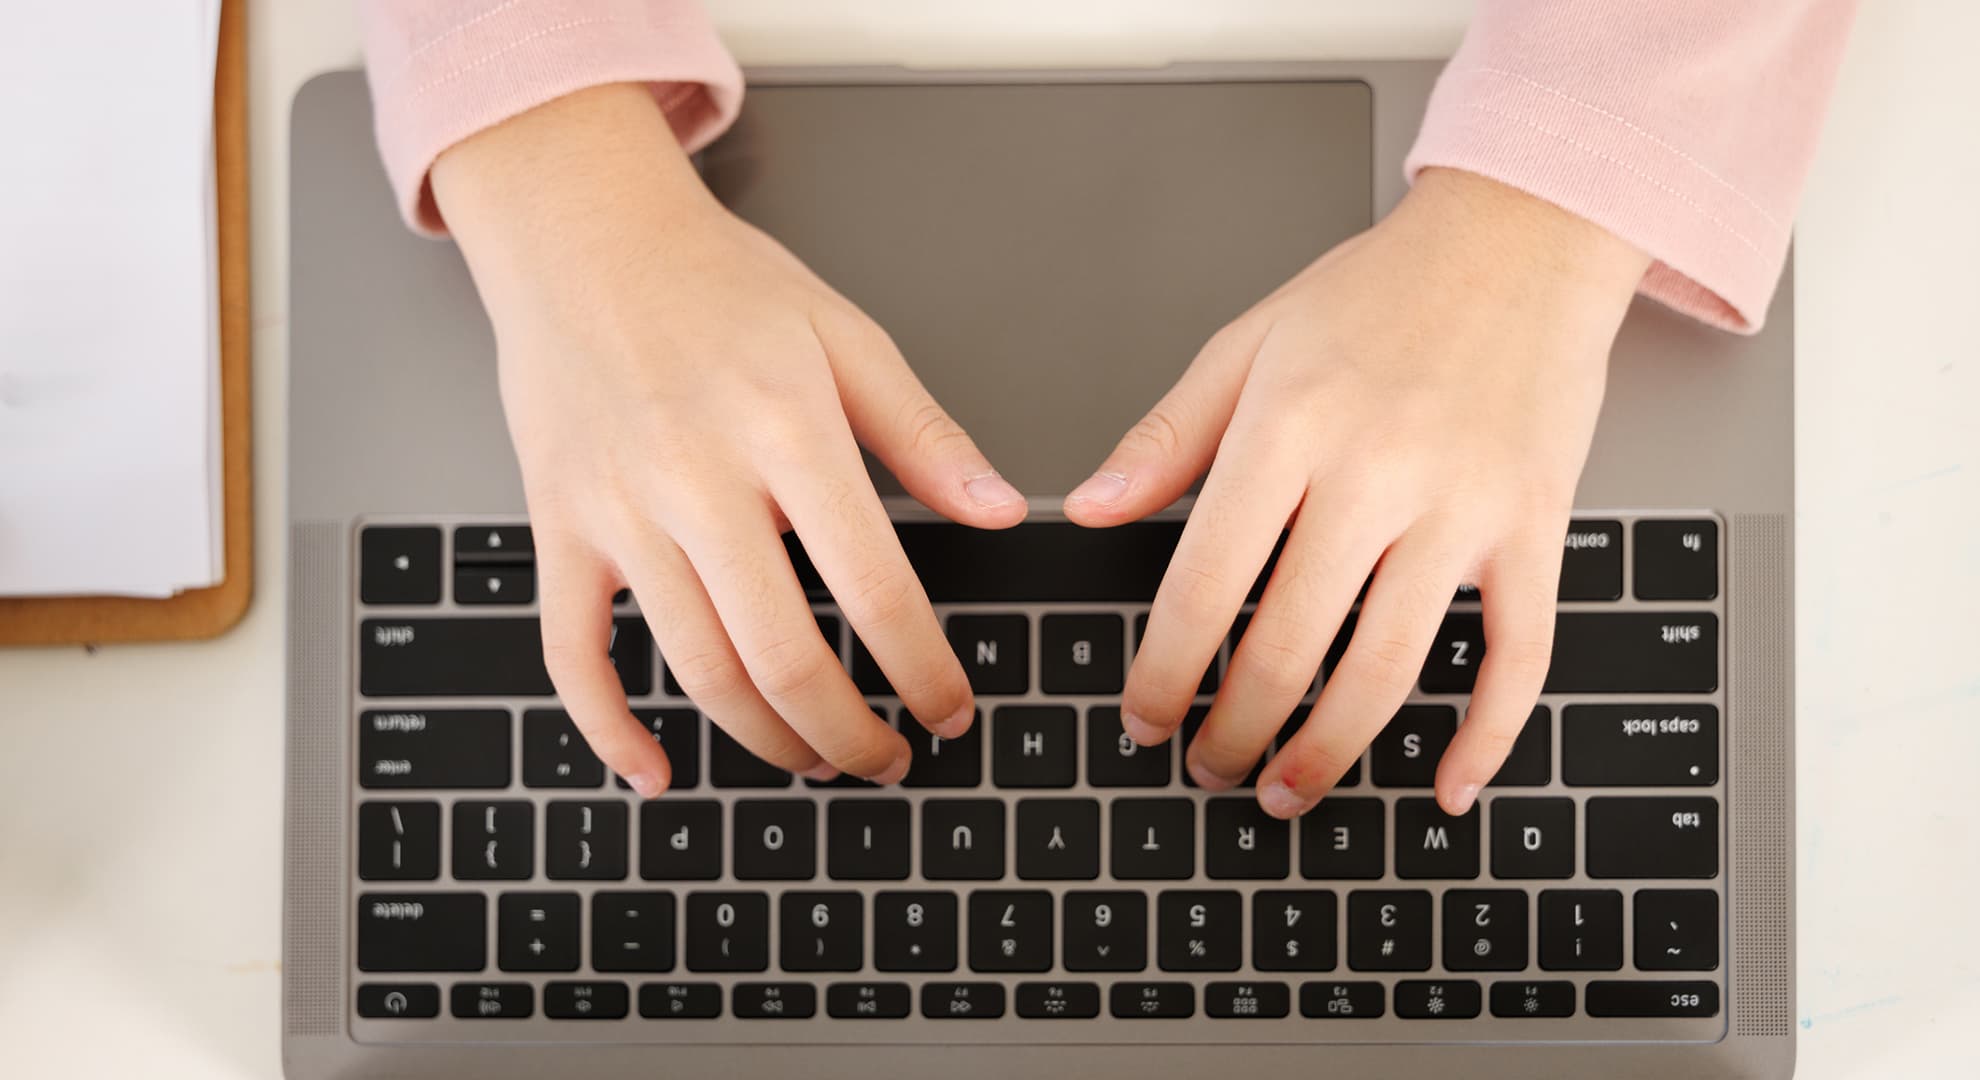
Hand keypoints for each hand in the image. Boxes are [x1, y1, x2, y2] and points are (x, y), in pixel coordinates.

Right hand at [432, 85, 1025, 795]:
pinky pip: (571, 652)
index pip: (874, 588)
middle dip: (848, 734)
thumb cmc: (719, 282)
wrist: (585, 234)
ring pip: (695, 668)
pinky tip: (655, 769)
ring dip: (764, 740)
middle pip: (781, 656)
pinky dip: (608, 725)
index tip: (950, 709)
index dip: (922, 670)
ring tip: (813, 760)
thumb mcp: (846, 336)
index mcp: (785, 429)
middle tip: (888, 760)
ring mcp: (618, 510)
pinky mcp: (558, 527)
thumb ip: (925, 435)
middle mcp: (696, 478)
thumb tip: (1003, 512)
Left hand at [1067, 168, 1650, 818]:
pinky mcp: (1534, 527)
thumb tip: (1085, 511)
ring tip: (1288, 789)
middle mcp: (1376, 473)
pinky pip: (1519, 655)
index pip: (1202, 587)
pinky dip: (1485, 735)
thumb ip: (1165, 439)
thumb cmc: (1379, 291)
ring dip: (1328, 752)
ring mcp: (1463, 507)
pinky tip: (1445, 785)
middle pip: (1288, 647)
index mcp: (1288, 428)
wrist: (1518, 238)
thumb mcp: (1246, 345)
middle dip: (1235, 731)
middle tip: (1208, 767)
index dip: (1163, 673)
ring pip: (1387, 669)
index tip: (1144, 718)